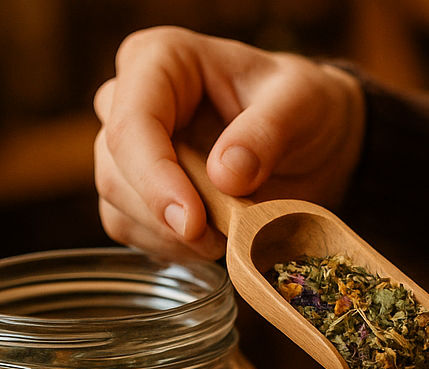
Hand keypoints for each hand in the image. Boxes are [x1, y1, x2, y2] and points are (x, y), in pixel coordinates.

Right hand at [93, 27, 364, 259]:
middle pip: (116, 169)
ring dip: (170, 237)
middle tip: (223, 238)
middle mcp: (130, 98)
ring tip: (228, 235)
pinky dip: (170, 248)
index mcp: (160, 59)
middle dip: (165, 216)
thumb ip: (266, 133)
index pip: (133, 123)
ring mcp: (129, 147)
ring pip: (117, 204)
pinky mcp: (136, 190)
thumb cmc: (304, 106)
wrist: (312, 140)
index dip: (155, 178)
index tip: (193, 222)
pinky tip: (212, 241)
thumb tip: (224, 175)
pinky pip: (131, 229)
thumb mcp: (302, 104)